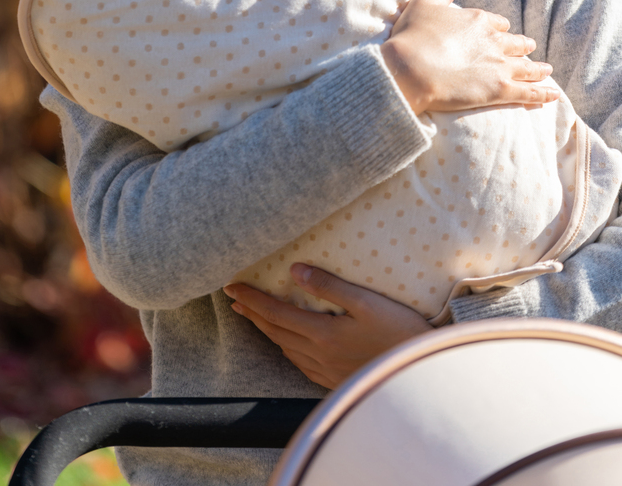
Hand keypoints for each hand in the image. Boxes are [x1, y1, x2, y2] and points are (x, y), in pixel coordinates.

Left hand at [224, 263, 431, 389]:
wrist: (421, 378)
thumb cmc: (400, 333)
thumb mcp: (367, 302)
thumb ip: (329, 285)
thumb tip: (294, 271)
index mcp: (322, 333)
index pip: (275, 312)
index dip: (251, 299)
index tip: (230, 287)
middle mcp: (318, 355)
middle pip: (275, 332)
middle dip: (252, 314)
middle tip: (235, 300)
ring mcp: (326, 371)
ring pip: (285, 349)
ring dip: (267, 331)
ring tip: (257, 317)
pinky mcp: (336, 381)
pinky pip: (300, 364)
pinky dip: (287, 348)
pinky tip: (290, 344)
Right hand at [381, 0, 558, 114]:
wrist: (410, 68)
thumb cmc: (413, 35)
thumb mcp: (423, 4)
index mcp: (478, 20)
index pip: (497, 23)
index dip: (500, 28)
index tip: (502, 31)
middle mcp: (494, 41)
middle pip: (516, 44)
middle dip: (524, 46)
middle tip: (530, 49)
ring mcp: (500, 66)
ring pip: (527, 67)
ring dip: (538, 69)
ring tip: (547, 71)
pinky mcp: (501, 90)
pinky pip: (529, 92)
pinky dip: (543, 94)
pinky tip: (553, 96)